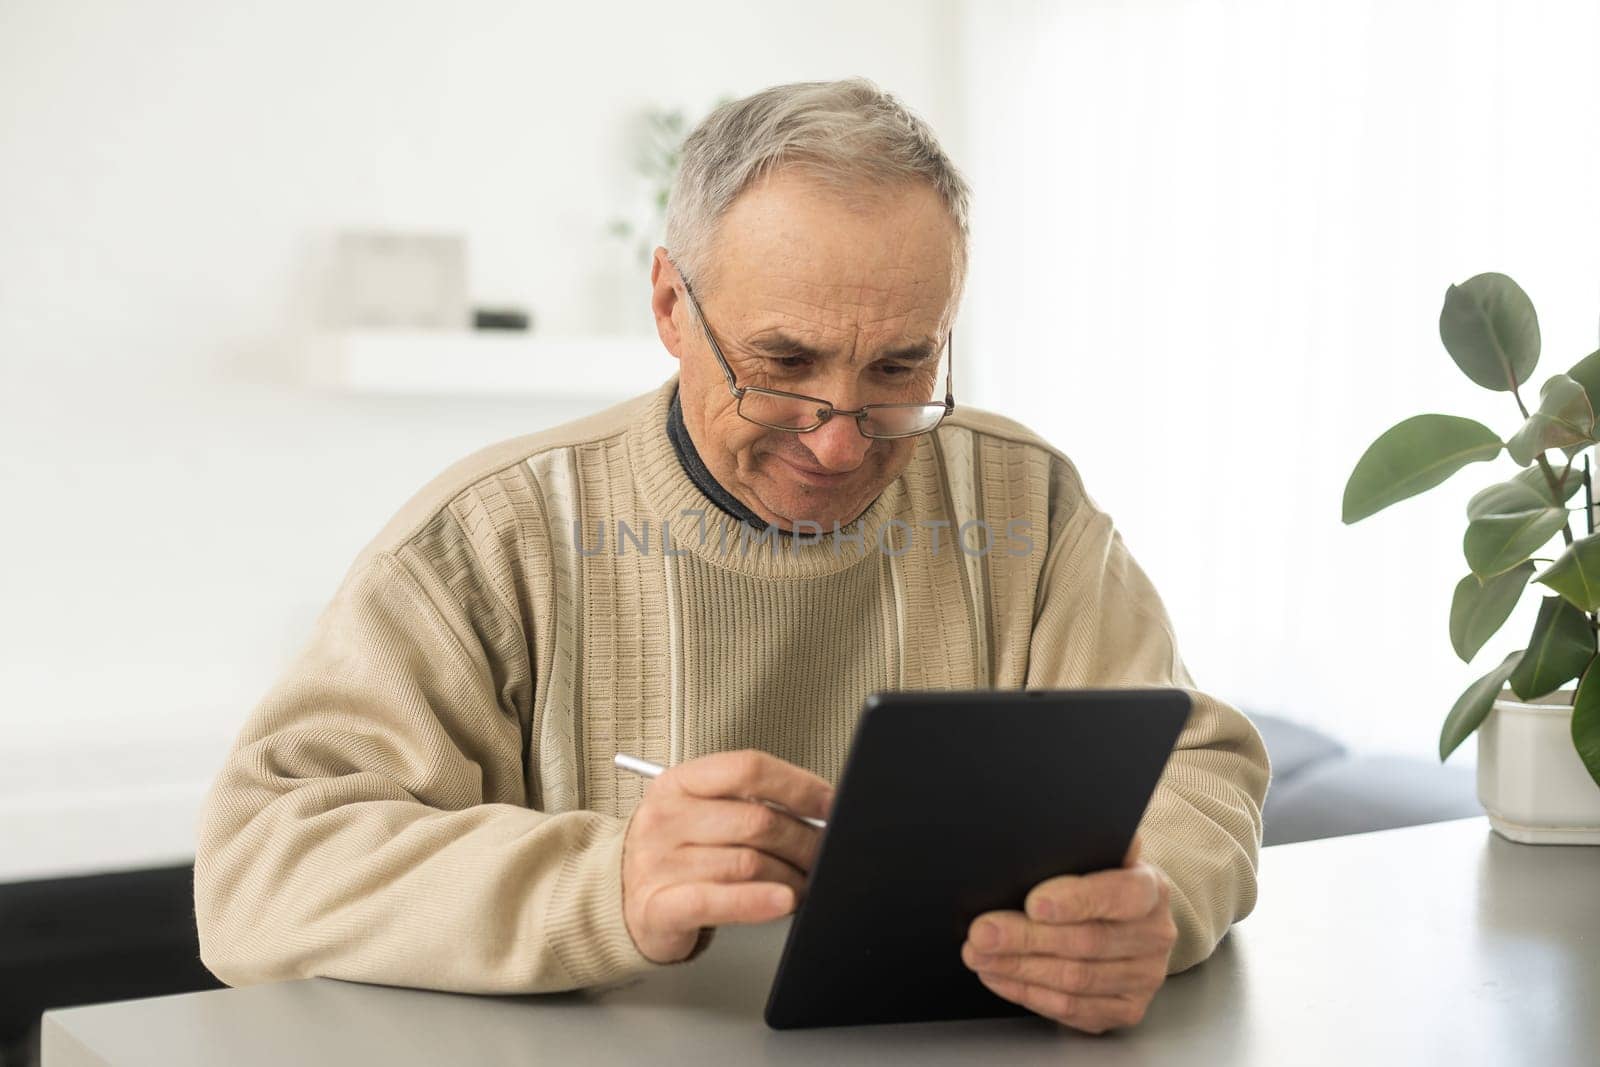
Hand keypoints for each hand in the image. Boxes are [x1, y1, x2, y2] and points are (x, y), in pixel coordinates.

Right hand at [621, 750, 833, 963]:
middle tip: (823, 853)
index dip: (798, 785)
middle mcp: (665, 818)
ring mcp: (657, 862)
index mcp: (678, 783)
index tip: (829, 803)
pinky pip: (716, 900)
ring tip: (803, 884)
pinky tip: (783, 900)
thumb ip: (751, 805)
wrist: (619, 900)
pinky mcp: (658, 907)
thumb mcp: (702, 814)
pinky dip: (757, 901)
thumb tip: (820, 811)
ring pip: (748, 863)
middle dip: (804, 839)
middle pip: (756, 820)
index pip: (747, 768)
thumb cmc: (675, 853)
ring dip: (791, 877)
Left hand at [961, 834, 1175, 1032]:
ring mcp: (1144, 976)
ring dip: (1019, 968)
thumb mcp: (1098, 856)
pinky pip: (1073, 1009)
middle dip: (1026, 938)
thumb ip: (1083, 847)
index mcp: (1151, 888)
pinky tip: (1000, 977)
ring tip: (980, 955)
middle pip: (1087, 942)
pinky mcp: (1128, 1009)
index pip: (1118, 895)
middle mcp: (1155, 934)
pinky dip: (1029, 993)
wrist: (1130, 920)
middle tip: (983, 932)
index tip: (1032, 903)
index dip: (1075, 901)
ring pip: (1075, 980)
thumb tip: (1050, 828)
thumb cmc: (1100, 882)